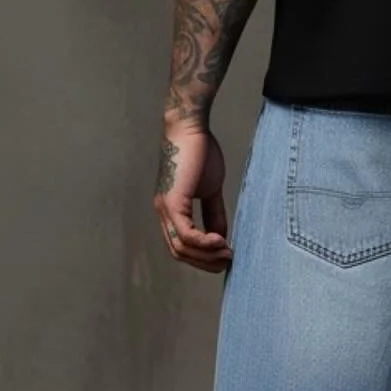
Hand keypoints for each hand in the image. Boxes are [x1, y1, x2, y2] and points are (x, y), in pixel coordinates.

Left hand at [153, 122, 233, 274]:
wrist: (190, 128)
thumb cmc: (200, 152)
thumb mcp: (211, 189)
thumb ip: (214, 213)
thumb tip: (222, 236)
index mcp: (170, 210)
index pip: (180, 245)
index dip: (202, 257)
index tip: (224, 257)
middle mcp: (163, 213)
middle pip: (179, 253)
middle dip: (204, 262)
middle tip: (227, 262)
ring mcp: (165, 208)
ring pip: (181, 248)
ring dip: (206, 256)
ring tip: (227, 253)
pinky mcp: (172, 202)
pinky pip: (186, 235)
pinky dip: (204, 243)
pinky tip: (221, 241)